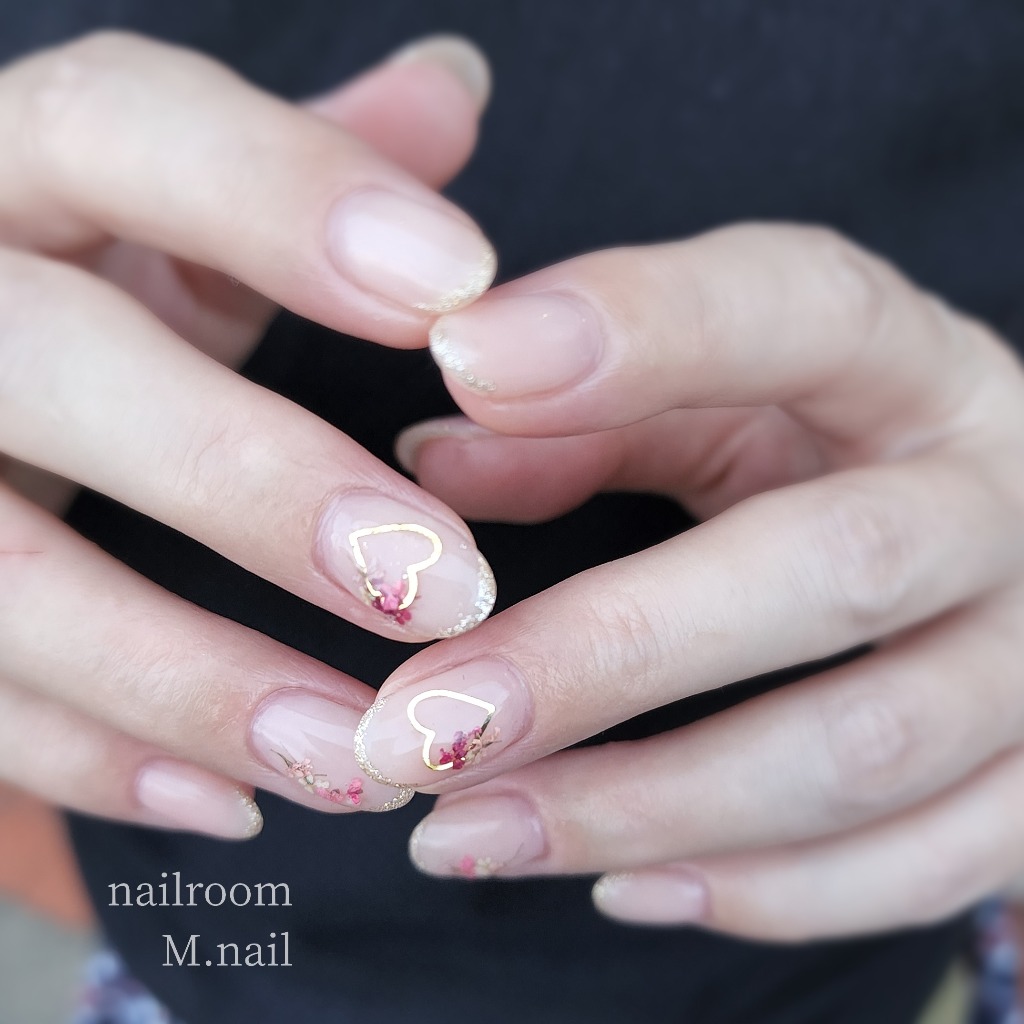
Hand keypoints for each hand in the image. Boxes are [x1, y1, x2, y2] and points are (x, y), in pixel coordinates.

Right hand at [0, 32, 498, 837]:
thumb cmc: (74, 266)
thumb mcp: (167, 194)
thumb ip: (300, 155)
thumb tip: (451, 88)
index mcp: (20, 168)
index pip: (127, 127)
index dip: (287, 200)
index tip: (461, 288)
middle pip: (58, 369)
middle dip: (253, 484)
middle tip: (441, 586)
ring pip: (1, 578)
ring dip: (191, 679)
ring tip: (364, 754)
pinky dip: (100, 760)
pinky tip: (238, 800)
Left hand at [353, 223, 1023, 940]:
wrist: (1002, 541)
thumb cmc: (834, 453)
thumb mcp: (728, 404)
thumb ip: (592, 420)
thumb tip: (432, 457)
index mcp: (912, 366)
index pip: (802, 313)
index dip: (644, 330)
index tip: (467, 361)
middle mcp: (1004, 501)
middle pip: (833, 572)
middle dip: (605, 657)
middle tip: (415, 725)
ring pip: (864, 752)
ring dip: (643, 809)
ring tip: (465, 830)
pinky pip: (920, 867)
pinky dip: (757, 893)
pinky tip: (617, 882)